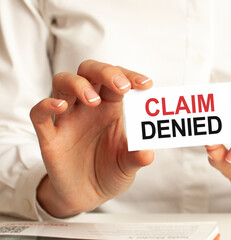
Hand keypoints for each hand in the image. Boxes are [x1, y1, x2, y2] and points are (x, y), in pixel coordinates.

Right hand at [30, 60, 153, 217]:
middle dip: (105, 72)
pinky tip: (60, 107)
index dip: (130, 76)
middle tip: (122, 87)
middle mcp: (89, 107)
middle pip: (90, 71)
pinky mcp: (50, 136)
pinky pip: (39, 114)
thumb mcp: (128, 166)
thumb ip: (137, 157)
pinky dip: (46, 105)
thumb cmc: (112, 172)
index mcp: (111, 108)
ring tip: (94, 100)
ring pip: (63, 82)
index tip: (147, 85)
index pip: (118, 80)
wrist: (88, 196)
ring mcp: (68, 119)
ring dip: (78, 84)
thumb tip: (148, 153)